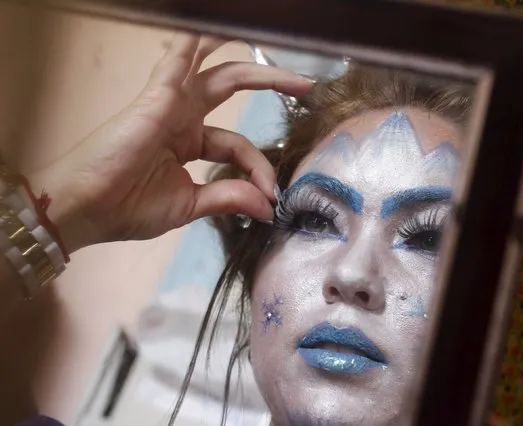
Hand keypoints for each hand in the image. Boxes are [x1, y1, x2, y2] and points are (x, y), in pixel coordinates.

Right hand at [29, 33, 311, 252]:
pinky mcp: (158, 96)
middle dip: (271, 81)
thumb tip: (266, 207)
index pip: (238, 145)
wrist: (86, 209)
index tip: (271, 195)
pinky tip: (218, 26)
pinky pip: (183, 56)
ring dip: (245, 53)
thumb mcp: (188, 205)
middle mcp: (182, 116)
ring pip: (215, 67)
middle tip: (306, 85)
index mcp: (188, 141)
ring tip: (271, 38)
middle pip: (232, 86)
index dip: (258, 168)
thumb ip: (227, 198)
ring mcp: (170, 102)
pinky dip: (200, 39)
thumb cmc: (126, 207)